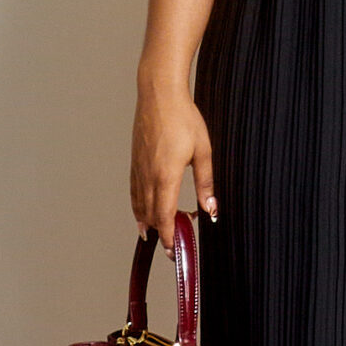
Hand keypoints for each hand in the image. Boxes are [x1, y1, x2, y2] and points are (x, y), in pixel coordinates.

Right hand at [131, 80, 215, 247]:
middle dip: (161, 233)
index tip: (173, 251)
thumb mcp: (203, 150)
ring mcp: (138, 169)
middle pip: (150, 216)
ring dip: (148, 222)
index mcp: (166, 176)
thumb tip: (210, 207)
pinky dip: (138, 206)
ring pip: (139, 205)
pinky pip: (134, 192)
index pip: (165, 217)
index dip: (168, 237)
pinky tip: (143, 210)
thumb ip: (205, 182)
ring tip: (156, 234)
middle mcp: (148, 176)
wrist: (159, 94)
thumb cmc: (183, 118)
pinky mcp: (134, 161)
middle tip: (173, 244)